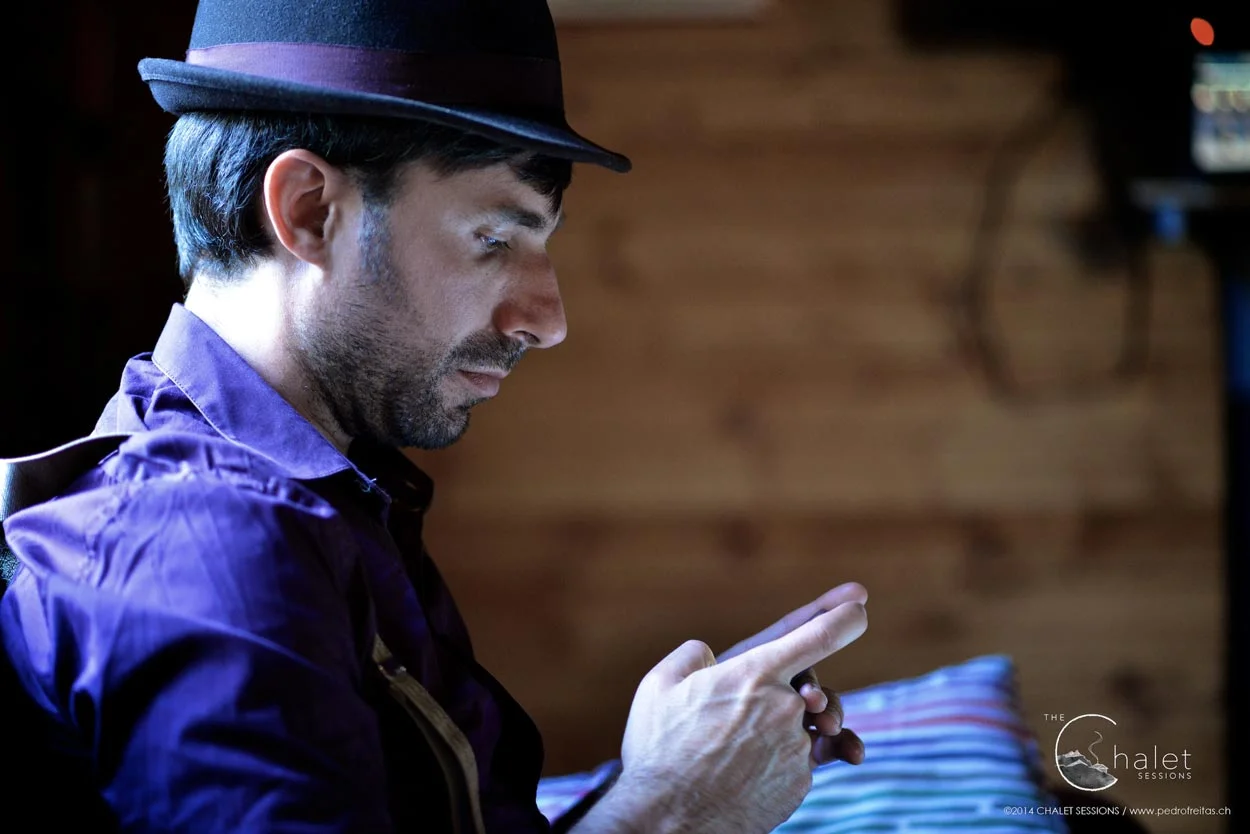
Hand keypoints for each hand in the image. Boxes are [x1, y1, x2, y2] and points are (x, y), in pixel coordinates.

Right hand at [613, 600, 867, 833]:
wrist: (669, 820)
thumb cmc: (658, 751)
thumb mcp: (658, 686)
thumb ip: (689, 657)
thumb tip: (707, 654)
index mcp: (754, 674)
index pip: (817, 636)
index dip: (843, 615)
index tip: (860, 605)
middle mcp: (784, 709)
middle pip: (818, 692)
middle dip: (813, 696)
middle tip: (802, 703)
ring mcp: (795, 750)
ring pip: (809, 731)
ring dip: (798, 732)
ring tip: (767, 745)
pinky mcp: (799, 784)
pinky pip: (802, 763)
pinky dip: (785, 762)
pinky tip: (755, 772)